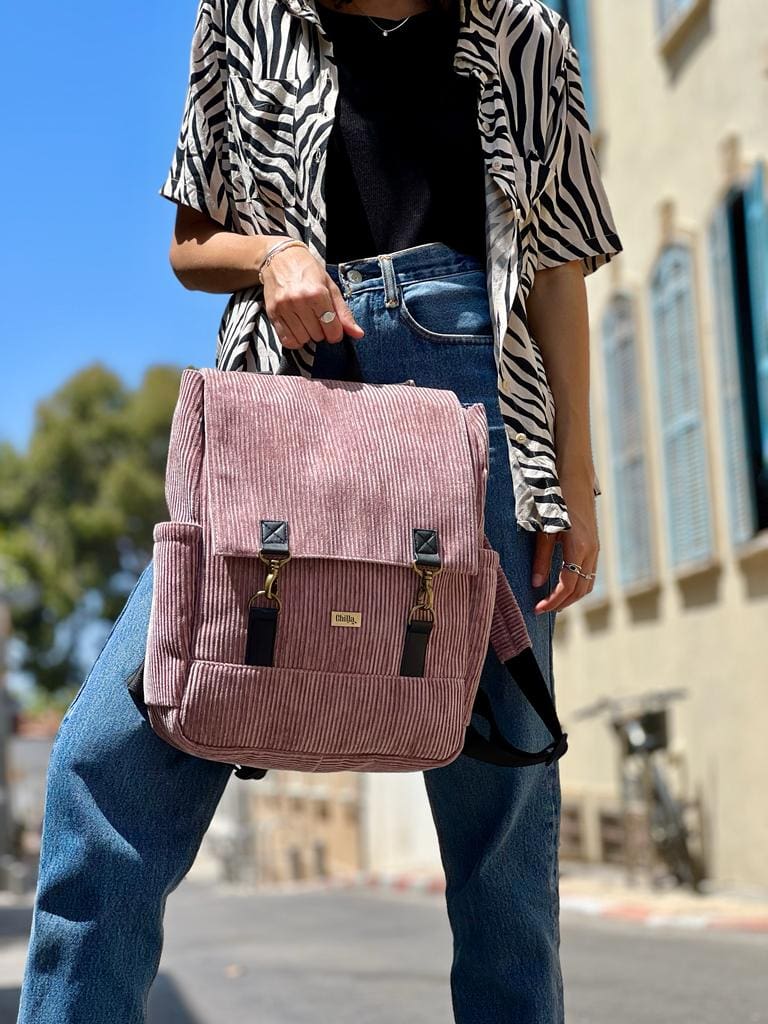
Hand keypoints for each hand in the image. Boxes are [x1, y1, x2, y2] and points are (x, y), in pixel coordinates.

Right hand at [260, 242, 364, 348]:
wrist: (280, 257)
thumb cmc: (308, 271)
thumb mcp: (331, 287)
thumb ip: (344, 313)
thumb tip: (358, 334)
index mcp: (317, 293)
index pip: (332, 328)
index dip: (336, 333)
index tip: (334, 329)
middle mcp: (299, 301)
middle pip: (317, 335)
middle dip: (321, 332)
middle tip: (318, 319)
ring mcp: (284, 307)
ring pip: (302, 339)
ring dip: (308, 336)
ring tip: (307, 322)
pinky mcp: (272, 313)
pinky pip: (286, 340)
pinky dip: (294, 340)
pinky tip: (298, 329)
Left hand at [531, 470, 599, 613]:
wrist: (575, 476)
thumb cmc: (556, 500)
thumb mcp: (544, 530)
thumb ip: (542, 558)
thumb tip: (536, 584)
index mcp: (579, 549)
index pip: (568, 586)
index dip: (553, 601)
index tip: (537, 609)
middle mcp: (592, 551)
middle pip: (581, 589)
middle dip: (562, 603)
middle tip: (542, 609)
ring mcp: (596, 548)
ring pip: (588, 582)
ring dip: (571, 595)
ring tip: (552, 601)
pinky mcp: (594, 543)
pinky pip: (589, 571)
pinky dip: (577, 583)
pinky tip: (563, 584)